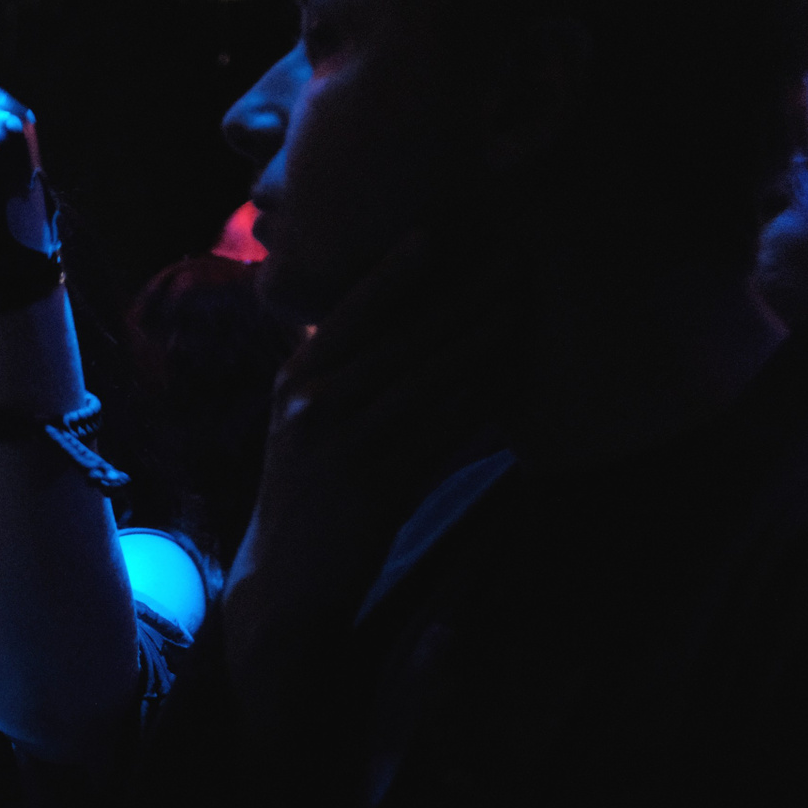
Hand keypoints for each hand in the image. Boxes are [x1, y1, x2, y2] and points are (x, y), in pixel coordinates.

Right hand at [224, 231, 522, 740]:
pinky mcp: (376, 485)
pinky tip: (511, 373)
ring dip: (481, 336)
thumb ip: (338, 371)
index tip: (442, 229)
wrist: (284, 578)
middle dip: (461, 293)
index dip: (398, 268)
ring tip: (523, 302)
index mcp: (294, 378)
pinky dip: (478, 400)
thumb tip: (398, 322)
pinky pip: (440, 431)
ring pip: (427, 376)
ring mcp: (344, 444)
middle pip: (401, 335)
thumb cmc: (305, 492)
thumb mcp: (303, 422)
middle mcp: (313, 404)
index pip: (352, 308)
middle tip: (511, 255)